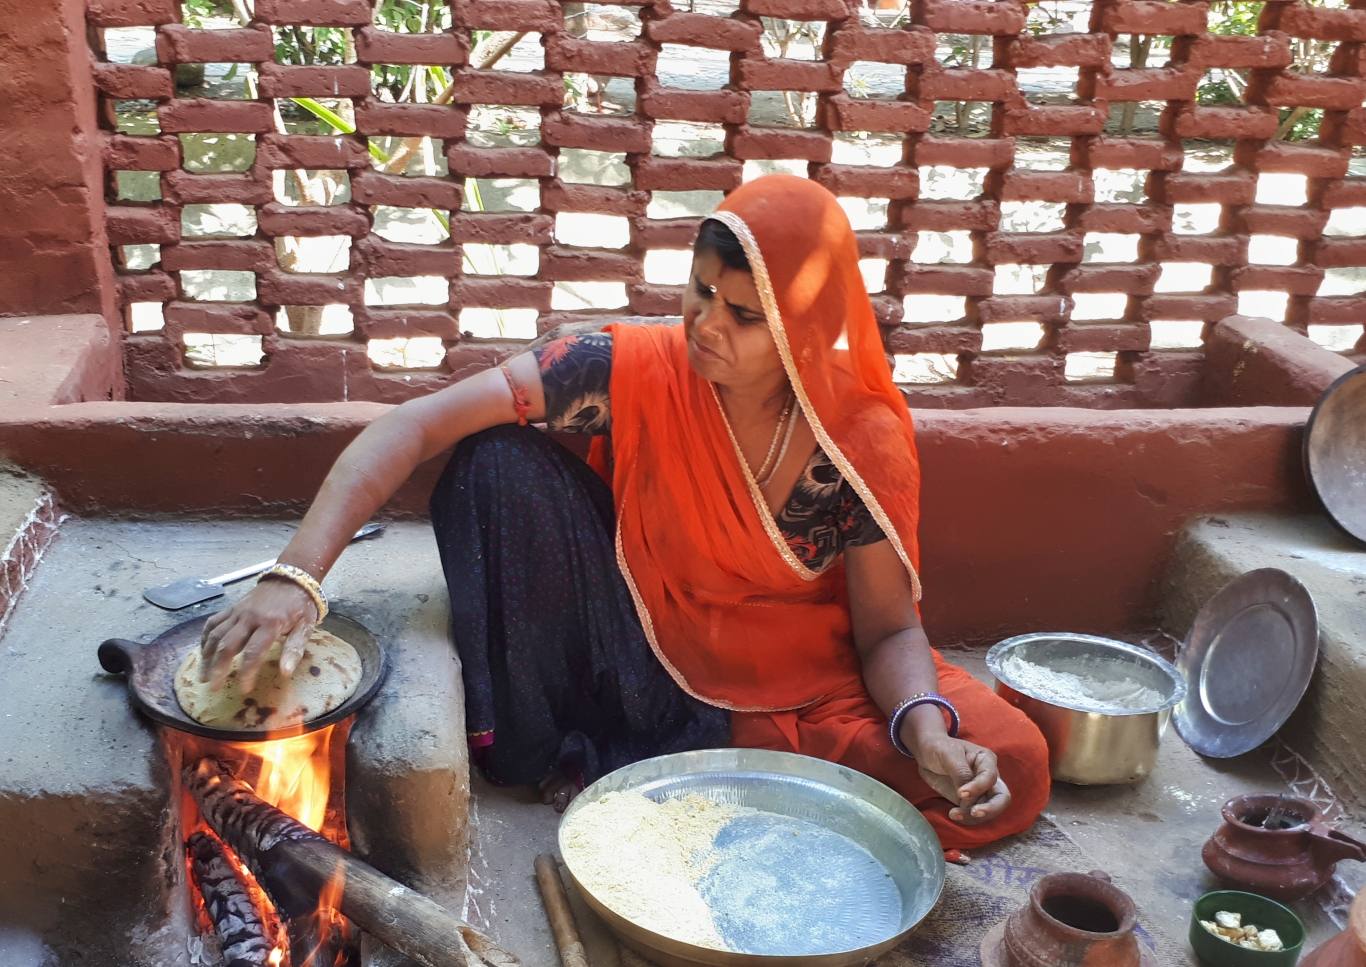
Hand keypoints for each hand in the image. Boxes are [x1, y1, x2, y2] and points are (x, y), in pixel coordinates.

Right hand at [199, 578, 318, 692]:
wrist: (292, 579)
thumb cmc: (301, 606)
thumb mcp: (306, 626)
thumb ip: (295, 649)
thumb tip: (285, 672)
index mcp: (270, 623)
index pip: (253, 652)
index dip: (246, 672)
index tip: (243, 689)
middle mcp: (249, 617)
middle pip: (227, 645)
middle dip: (218, 668)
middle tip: (213, 687)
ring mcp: (237, 612)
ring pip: (216, 635)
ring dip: (207, 656)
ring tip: (203, 676)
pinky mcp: (232, 608)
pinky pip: (213, 623)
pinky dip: (205, 638)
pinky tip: (202, 652)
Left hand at [910, 733, 1011, 825]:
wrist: (926, 754)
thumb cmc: (939, 748)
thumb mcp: (948, 755)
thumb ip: (960, 773)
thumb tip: (967, 797)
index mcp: (986, 760)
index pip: (990, 778)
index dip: (978, 787)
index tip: (961, 792)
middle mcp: (988, 777)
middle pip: (1001, 798)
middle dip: (991, 809)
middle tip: (974, 812)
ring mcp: (980, 791)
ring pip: (989, 810)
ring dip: (974, 816)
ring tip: (954, 814)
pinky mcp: (970, 802)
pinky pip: (974, 814)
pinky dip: (966, 818)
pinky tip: (953, 814)